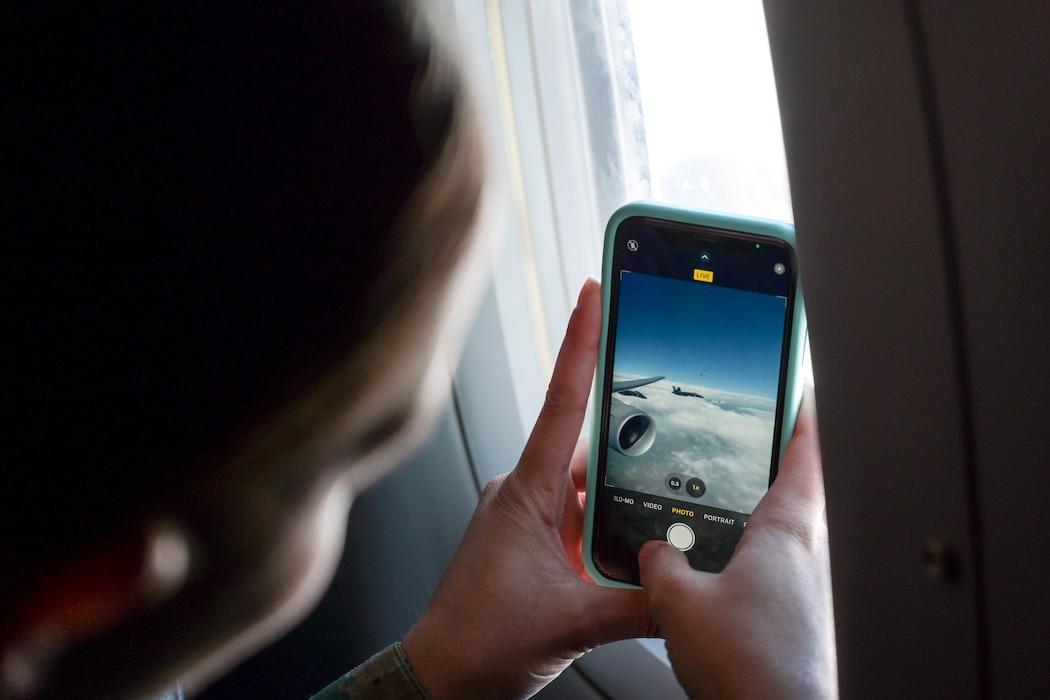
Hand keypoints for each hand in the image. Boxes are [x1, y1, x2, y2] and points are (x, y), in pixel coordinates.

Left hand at [402, 279, 650, 698]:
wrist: (441, 680)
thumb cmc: (478, 643)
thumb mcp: (574, 622)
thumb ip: (639, 604)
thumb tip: (685, 595)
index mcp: (525, 492)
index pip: (562, 402)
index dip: (581, 342)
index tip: (594, 293)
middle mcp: (523, 494)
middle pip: (588, 446)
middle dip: (629, 442)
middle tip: (671, 429)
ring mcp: (524, 517)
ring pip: (586, 486)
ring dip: (618, 496)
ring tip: (652, 514)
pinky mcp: (529, 542)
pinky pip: (576, 516)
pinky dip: (605, 523)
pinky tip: (628, 546)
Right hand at [639, 387, 836, 698]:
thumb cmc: (751, 667)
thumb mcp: (679, 603)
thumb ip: (660, 565)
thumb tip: (654, 553)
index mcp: (785, 530)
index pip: (807, 450)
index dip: (800, 411)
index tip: (793, 384)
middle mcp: (807, 553)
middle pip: (796, 487)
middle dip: (768, 463)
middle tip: (741, 441)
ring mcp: (807, 587)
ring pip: (782, 532)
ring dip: (753, 516)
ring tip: (713, 510)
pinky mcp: (798, 618)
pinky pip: (774, 571)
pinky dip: (747, 560)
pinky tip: (715, 578)